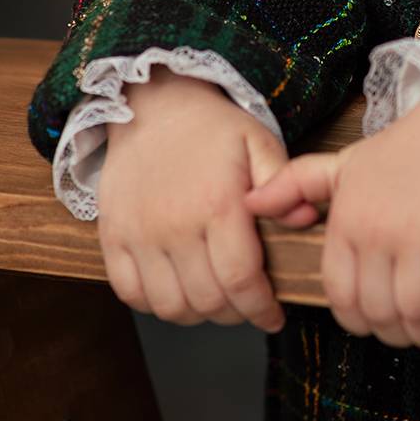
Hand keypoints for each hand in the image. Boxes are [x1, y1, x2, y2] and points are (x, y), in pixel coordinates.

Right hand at [97, 66, 296, 332]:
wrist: (153, 104)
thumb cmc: (212, 127)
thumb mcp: (258, 142)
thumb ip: (284, 183)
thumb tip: (307, 220)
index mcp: (217, 203)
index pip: (240, 279)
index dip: (260, 308)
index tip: (273, 316)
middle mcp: (175, 225)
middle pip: (207, 300)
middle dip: (234, 313)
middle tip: (246, 303)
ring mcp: (139, 234)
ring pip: (169, 306)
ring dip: (197, 313)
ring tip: (215, 299)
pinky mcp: (113, 236)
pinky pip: (131, 293)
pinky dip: (155, 303)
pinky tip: (177, 289)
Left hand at [244, 72, 419, 349]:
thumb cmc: (406, 146)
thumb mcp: (344, 163)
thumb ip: (295, 185)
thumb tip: (249, 203)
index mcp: (347, 220)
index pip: (340, 296)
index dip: (358, 320)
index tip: (376, 321)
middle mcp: (377, 231)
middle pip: (377, 312)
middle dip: (394, 333)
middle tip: (410, 330)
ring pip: (414, 313)